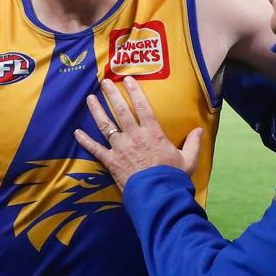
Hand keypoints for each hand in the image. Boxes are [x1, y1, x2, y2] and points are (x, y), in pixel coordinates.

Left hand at [74, 77, 202, 190]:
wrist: (158, 196)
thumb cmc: (173, 177)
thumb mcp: (188, 159)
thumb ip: (193, 143)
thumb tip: (199, 130)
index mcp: (153, 133)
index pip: (142, 107)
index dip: (135, 92)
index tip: (128, 80)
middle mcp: (134, 136)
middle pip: (120, 111)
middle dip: (112, 95)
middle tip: (104, 82)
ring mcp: (120, 148)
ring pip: (105, 125)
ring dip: (97, 111)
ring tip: (90, 99)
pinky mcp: (111, 162)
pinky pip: (96, 149)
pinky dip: (85, 141)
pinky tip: (76, 132)